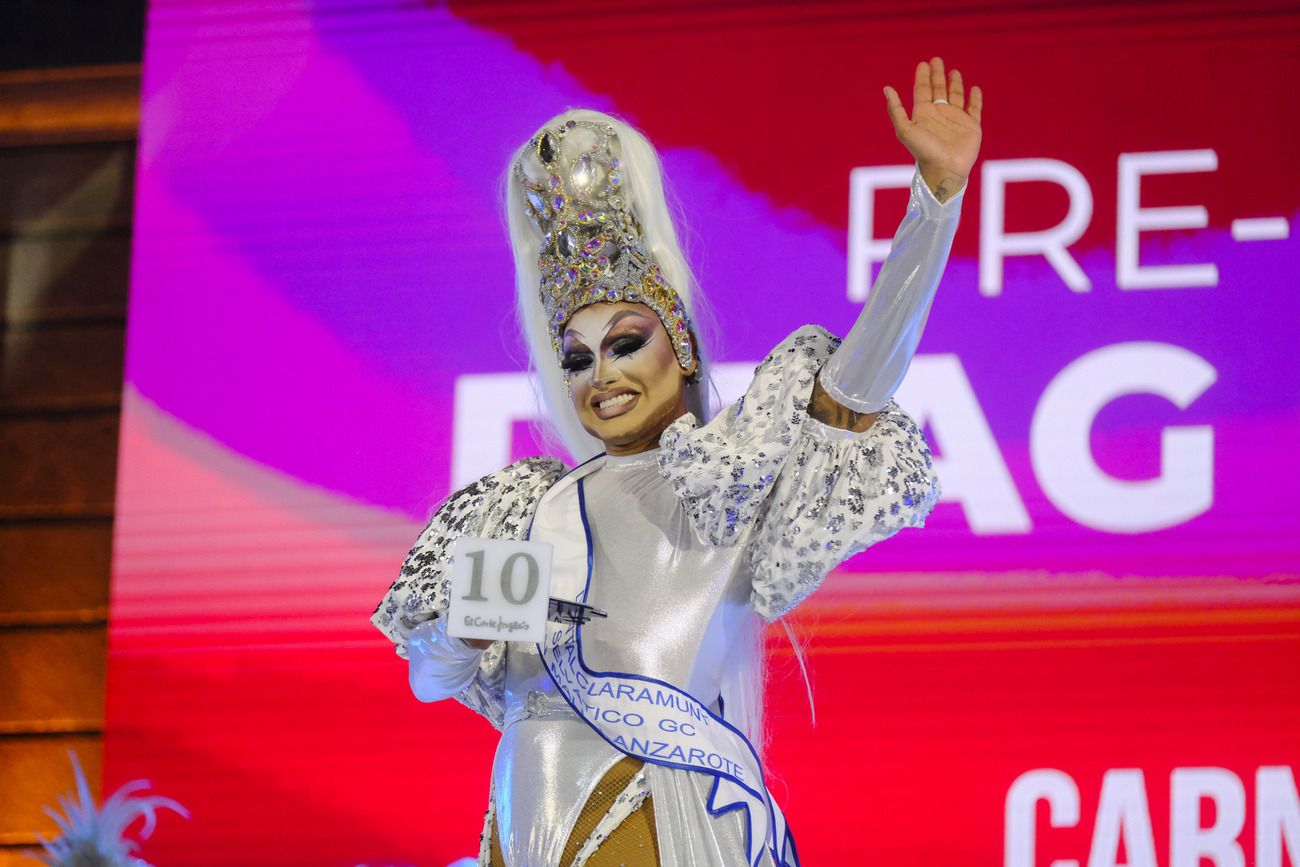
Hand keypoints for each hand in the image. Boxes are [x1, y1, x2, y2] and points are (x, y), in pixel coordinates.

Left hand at [884, 57, 982, 201]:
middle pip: (938, 90)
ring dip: (955, 84)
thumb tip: (886, 88)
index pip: (922, 90)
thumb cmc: (924, 151)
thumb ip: (896, 109)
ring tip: (954, 71)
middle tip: (936, 60)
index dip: (923, 77)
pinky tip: (974, 89)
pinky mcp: (972, 126)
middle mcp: (939, 115)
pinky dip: (975, 99)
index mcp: (924, 114)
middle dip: (937, 75)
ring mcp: (956, 120)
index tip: (923, 63)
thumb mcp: (905, 129)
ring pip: (956, 96)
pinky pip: (974, 109)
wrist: (944, 168)